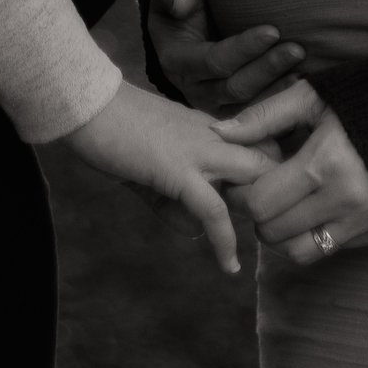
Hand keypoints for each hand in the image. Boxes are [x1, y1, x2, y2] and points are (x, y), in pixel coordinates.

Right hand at [63, 78, 271, 276]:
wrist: (87, 103)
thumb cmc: (113, 127)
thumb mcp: (152, 162)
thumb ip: (173, 196)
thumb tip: (193, 231)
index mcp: (210, 126)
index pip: (261, 143)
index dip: (274, 171)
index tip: (278, 200)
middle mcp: (213, 134)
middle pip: (270, 157)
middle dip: (279, 190)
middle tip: (275, 224)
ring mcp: (199, 150)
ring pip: (253, 178)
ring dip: (261, 213)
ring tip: (264, 242)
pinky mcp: (179, 170)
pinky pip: (213, 210)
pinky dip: (224, 241)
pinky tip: (229, 265)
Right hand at [146, 0, 306, 117]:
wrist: (181, 24)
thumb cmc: (182, 1)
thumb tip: (183, 4)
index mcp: (176, 60)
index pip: (214, 60)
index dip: (244, 48)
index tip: (273, 30)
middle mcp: (193, 89)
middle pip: (234, 87)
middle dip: (267, 69)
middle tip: (297, 50)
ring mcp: (211, 105)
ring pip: (247, 104)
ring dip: (277, 88)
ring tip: (304, 69)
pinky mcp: (229, 111)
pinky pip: (255, 113)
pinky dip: (277, 100)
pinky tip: (299, 85)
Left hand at [215, 79, 367, 265]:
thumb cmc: (366, 97)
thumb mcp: (313, 96)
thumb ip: (263, 116)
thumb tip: (219, 132)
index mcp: (323, 163)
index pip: (260, 203)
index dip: (240, 195)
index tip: (241, 179)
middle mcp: (343, 200)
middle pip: (274, 232)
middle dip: (256, 215)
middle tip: (258, 191)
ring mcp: (363, 221)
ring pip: (298, 252)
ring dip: (280, 234)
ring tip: (281, 204)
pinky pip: (327, 250)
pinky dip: (308, 237)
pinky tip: (309, 209)